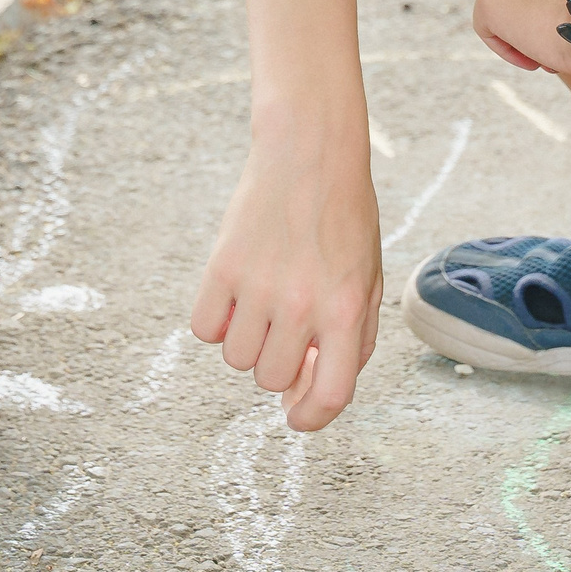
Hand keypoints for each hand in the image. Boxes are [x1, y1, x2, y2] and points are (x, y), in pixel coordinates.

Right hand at [190, 132, 381, 431]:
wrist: (311, 153)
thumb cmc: (344, 219)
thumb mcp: (367, 279)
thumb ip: (350, 342)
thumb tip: (300, 399)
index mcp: (347, 308)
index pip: (330, 394)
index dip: (312, 418)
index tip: (297, 417)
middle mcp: (303, 303)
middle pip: (271, 380)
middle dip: (278, 363)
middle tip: (286, 325)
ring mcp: (259, 285)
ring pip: (236, 360)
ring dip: (247, 342)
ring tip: (263, 301)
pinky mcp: (222, 266)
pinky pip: (203, 330)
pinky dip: (216, 321)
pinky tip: (236, 291)